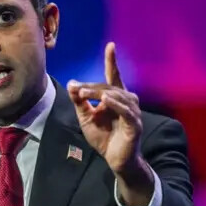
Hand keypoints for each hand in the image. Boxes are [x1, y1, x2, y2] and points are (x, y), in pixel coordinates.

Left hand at [67, 42, 152, 205]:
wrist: (115, 160)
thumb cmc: (104, 137)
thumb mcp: (86, 118)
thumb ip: (80, 102)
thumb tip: (71, 85)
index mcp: (116, 98)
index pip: (114, 76)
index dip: (112, 61)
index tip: (111, 45)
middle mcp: (127, 101)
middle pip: (108, 87)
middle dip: (91, 86)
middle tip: (75, 87)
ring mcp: (132, 112)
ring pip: (116, 96)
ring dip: (99, 92)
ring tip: (83, 92)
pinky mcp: (135, 124)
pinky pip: (126, 111)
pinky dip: (116, 104)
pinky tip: (106, 100)